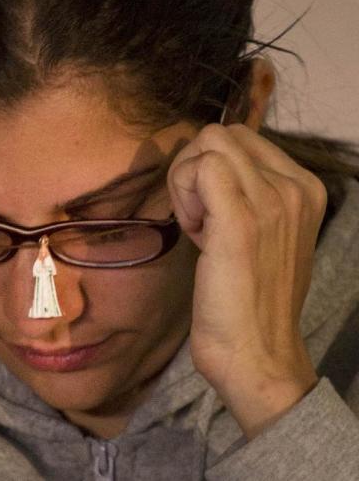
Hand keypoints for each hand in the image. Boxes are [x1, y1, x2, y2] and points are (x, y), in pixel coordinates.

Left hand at [167, 123, 325, 437]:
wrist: (255, 352)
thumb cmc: (246, 296)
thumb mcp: (257, 232)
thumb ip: (243, 193)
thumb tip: (203, 165)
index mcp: (304, 188)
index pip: (240, 138)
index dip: (210, 168)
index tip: (213, 214)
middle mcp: (296, 188)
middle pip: (221, 135)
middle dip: (194, 168)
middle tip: (198, 218)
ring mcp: (273, 202)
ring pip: (208, 144)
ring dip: (186, 182)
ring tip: (200, 227)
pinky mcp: (241, 221)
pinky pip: (201, 167)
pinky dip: (183, 194)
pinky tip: (195, 233)